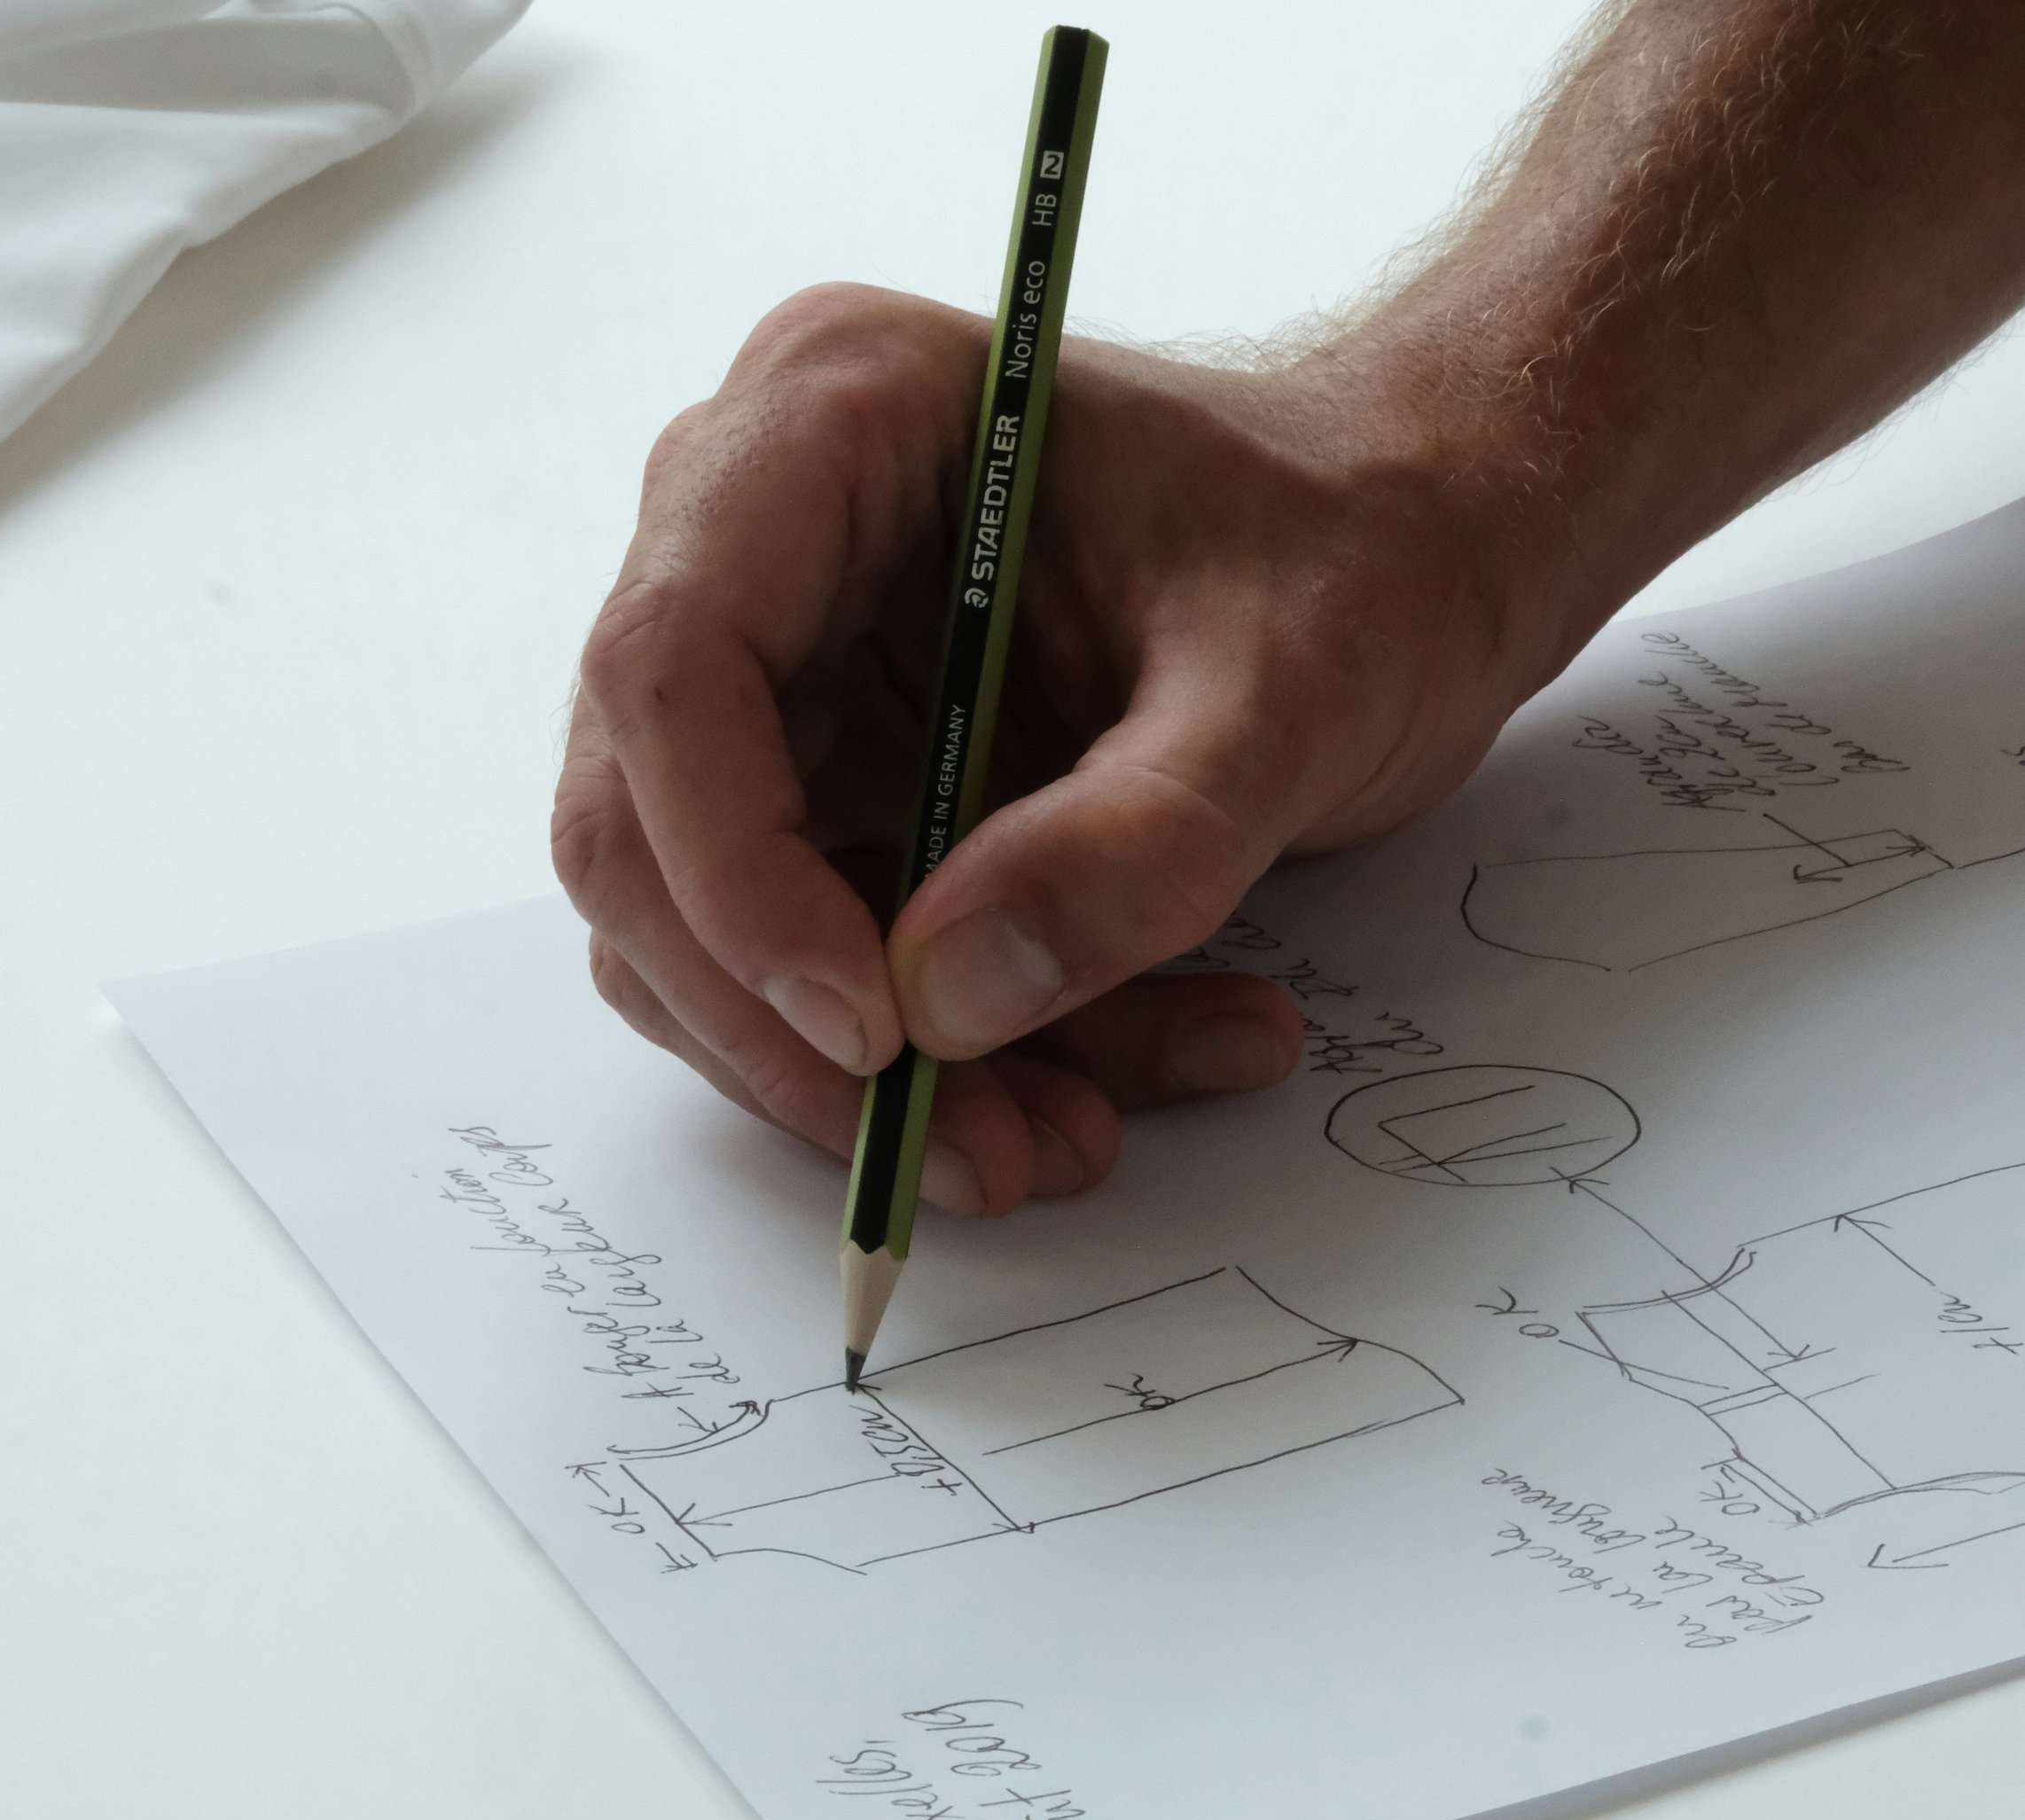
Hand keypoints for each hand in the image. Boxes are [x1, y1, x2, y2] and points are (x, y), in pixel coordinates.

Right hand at [554, 283, 1562, 1216]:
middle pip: (649, 829)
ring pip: (718, 941)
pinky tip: (1097, 1088)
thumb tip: (944, 1007)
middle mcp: (764, 550)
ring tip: (1070, 1136)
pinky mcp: (839, 797)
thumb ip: (1136, 843)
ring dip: (874, 1082)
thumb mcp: (1292, 685)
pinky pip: (824, 977)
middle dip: (800, 1026)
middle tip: (968, 1150)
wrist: (1422, 555)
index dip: (733, 870)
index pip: (670, 663)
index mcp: (834, 418)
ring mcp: (790, 687)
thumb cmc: (1365, 548)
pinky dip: (945, 1066)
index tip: (877, 1031)